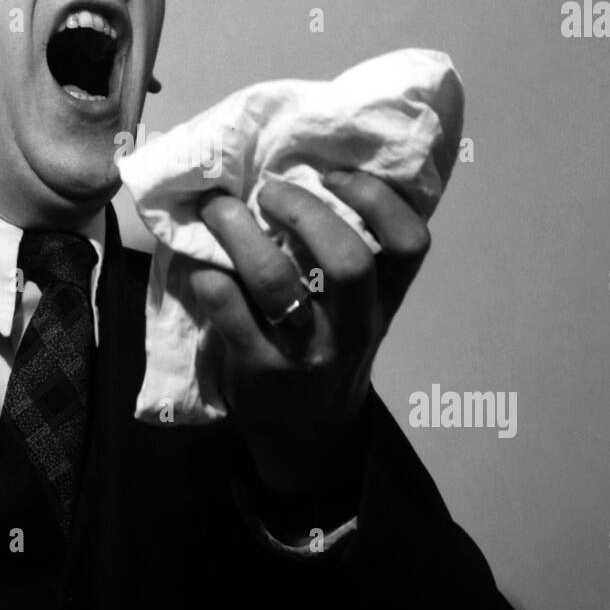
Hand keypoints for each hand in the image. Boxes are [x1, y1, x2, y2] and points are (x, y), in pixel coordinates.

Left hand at [187, 171, 430, 497]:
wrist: (309, 436)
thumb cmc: (330, 351)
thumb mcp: (360, 312)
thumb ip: (350, 257)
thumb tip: (306, 172)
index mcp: (384, 302)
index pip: (410, 244)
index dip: (377, 200)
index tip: (334, 176)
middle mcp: (354, 328)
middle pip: (345, 260)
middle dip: (301, 211)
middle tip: (267, 190)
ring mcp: (307, 353)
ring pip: (278, 283)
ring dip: (241, 235)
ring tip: (219, 210)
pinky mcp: (260, 371)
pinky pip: (229, 311)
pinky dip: (209, 276)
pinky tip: (200, 262)